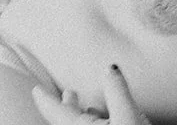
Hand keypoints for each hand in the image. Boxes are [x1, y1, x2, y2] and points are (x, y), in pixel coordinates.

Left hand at [33, 67, 150, 124]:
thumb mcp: (127, 116)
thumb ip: (117, 91)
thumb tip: (110, 69)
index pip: (58, 112)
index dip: (46, 99)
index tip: (37, 90)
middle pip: (66, 121)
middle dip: (65, 105)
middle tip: (65, 92)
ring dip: (79, 114)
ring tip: (82, 103)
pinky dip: (91, 124)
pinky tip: (100, 120)